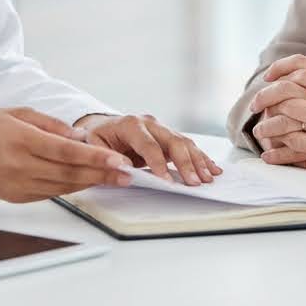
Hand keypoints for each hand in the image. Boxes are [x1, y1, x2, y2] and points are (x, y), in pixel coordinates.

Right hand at [0, 107, 133, 202]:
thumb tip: (79, 135)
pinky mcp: (17, 197)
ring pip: (63, 187)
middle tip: (128, 174)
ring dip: (91, 183)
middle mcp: (22, 166)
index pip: (67, 152)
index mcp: (23, 140)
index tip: (118, 161)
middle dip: (102, 174)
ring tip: (115, 179)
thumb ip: (51, 124)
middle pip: (70, 173)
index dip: (96, 158)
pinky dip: (71, 188)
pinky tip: (87, 182)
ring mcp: (19, 185)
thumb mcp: (18, 112)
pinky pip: (50, 193)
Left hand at [76, 113, 222, 185]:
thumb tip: (123, 168)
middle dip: (186, 162)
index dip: (158, 163)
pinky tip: (212, 168)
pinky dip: (201, 157)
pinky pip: (187, 146)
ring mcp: (161, 129)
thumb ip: (106, 157)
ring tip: (208, 178)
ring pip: (184, 143)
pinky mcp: (168, 137)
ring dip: (198, 161)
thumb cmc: (97, 137)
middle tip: (195, 182)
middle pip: (173, 141)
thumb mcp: (93, 144)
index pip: (148, 144)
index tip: (168, 181)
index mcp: (130, 124)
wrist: (102, 125)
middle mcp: (150, 123)